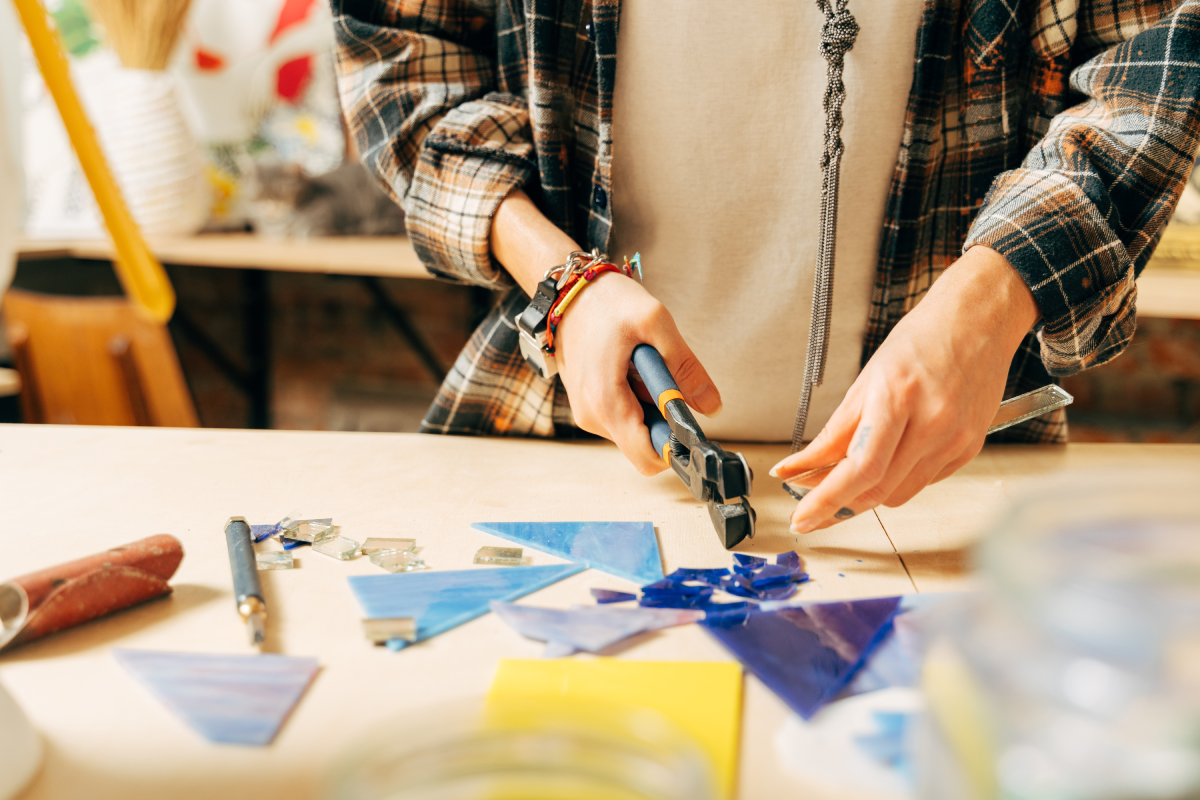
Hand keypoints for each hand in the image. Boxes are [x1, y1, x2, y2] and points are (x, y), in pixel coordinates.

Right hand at [554, 272, 721, 473]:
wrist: (568, 292)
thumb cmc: (606, 302)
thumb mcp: (656, 322)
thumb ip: (686, 368)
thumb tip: (711, 406)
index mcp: (606, 402)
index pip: (647, 457)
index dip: (676, 447)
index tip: (690, 421)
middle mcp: (591, 416)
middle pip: (645, 445)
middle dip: (664, 418)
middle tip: (664, 376)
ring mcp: (587, 413)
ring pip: (636, 431)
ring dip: (650, 406)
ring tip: (642, 365)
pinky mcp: (588, 406)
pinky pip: (623, 417)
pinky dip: (636, 399)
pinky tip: (630, 368)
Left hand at [770, 246, 1039, 531]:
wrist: (979, 321)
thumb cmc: (922, 340)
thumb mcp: (866, 379)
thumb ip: (834, 432)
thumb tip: (800, 468)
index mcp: (898, 398)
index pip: (858, 469)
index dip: (826, 500)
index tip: (801, 517)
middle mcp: (932, 424)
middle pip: (876, 490)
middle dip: (838, 506)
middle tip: (809, 508)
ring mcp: (955, 440)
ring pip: (898, 494)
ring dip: (865, 496)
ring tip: (842, 483)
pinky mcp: (969, 449)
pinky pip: (922, 482)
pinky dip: (896, 481)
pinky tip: (887, 463)